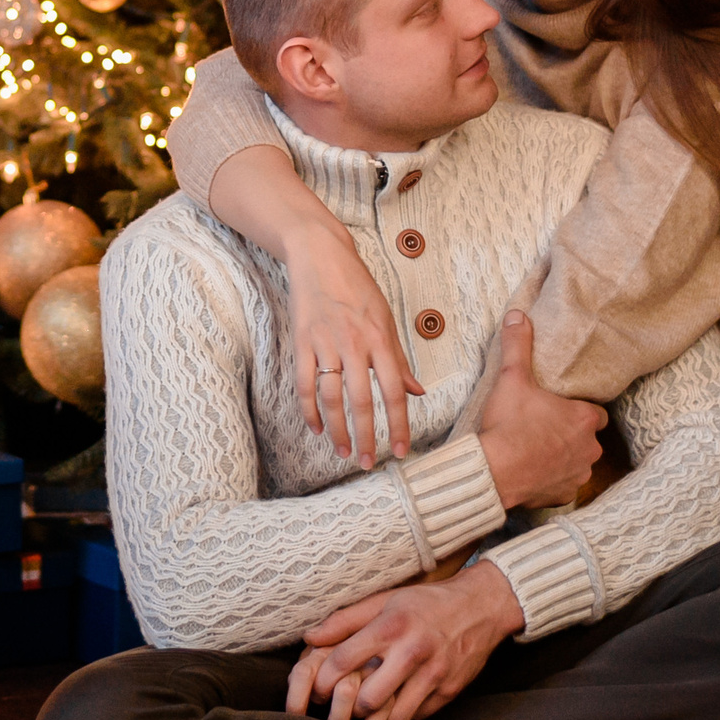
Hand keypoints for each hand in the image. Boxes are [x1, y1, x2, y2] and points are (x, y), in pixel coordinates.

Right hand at [283, 220, 424, 467]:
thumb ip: (399, 359)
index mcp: (380, 340)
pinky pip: (304, 383)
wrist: (320, 256)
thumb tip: (418, 392)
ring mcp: (325, 344)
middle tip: (369, 463)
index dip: (398, 424)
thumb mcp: (386, 319)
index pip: (393, 391)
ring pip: (331, 397)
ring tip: (344, 452)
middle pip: (362, 401)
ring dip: (337, 429)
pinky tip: (316, 428)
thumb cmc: (357, 287)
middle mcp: (354, 344)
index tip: (401, 450)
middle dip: (367, 436)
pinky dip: (309, 409)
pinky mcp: (302, 342)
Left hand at [285, 564, 524, 719]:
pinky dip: (401, 717)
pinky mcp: (449, 691)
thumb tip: (310, 637)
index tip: (315, 689)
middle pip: (368, 699)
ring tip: (365, 715)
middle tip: (341, 707)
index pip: (344, 661)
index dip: (322, 680)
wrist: (481, 607)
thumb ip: (346, 620)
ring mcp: (434, 674)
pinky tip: (392, 709)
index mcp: (391, 626)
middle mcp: (412, 652)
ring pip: (394, 717)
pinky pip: (416, 716)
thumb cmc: (425, 603)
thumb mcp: (385, 601)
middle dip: (349, 708)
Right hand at [476, 311, 606, 510]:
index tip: (560, 408)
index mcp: (584, 419)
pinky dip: (552, 480)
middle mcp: (590, 448)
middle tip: (543, 427)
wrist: (494, 472)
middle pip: (587, 438)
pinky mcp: (564, 495)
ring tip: (536, 450)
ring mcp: (578, 474)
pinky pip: (564, 485)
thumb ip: (518, 345)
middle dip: (570, 434)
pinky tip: (533, 472)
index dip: (579, 410)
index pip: (595, 413)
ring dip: (563, 458)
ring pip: (578, 462)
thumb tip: (517, 315)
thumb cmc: (508, 425)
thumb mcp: (512, 378)